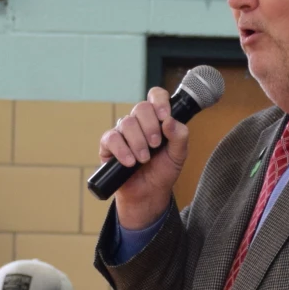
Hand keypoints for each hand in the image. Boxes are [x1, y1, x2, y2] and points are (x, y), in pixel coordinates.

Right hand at [99, 87, 189, 232]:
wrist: (149, 194)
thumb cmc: (163, 171)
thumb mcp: (179, 155)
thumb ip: (180, 136)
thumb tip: (169, 121)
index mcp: (157, 119)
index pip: (155, 96)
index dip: (159, 101)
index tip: (164, 116)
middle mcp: (139, 122)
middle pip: (141, 107)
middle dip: (150, 127)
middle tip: (156, 145)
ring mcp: (123, 132)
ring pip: (127, 123)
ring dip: (138, 142)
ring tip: (144, 159)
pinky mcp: (108, 146)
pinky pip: (111, 138)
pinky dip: (122, 150)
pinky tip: (130, 162)